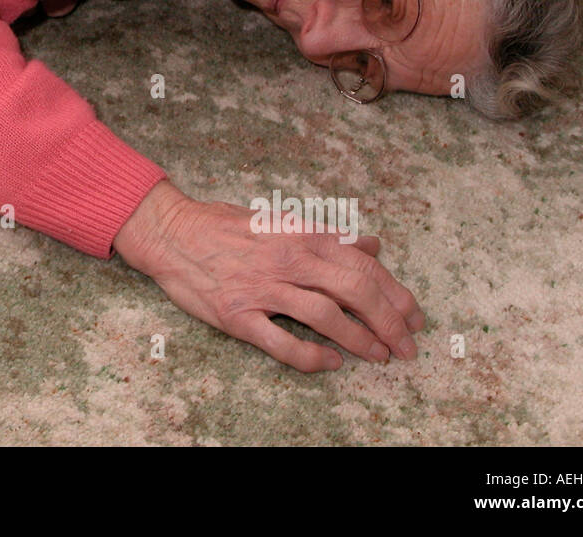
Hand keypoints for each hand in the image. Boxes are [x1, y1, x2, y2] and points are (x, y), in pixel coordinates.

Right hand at [113, 181, 425, 371]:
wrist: (170, 233)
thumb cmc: (225, 226)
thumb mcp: (280, 220)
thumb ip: (327, 235)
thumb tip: (370, 243)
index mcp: (301, 234)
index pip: (363, 264)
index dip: (395, 292)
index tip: (412, 315)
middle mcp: (287, 259)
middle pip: (354, 291)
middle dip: (389, 321)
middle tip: (408, 345)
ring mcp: (261, 289)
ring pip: (325, 317)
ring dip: (359, 340)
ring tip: (379, 356)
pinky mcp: (237, 315)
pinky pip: (281, 342)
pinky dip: (310, 356)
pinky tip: (329, 363)